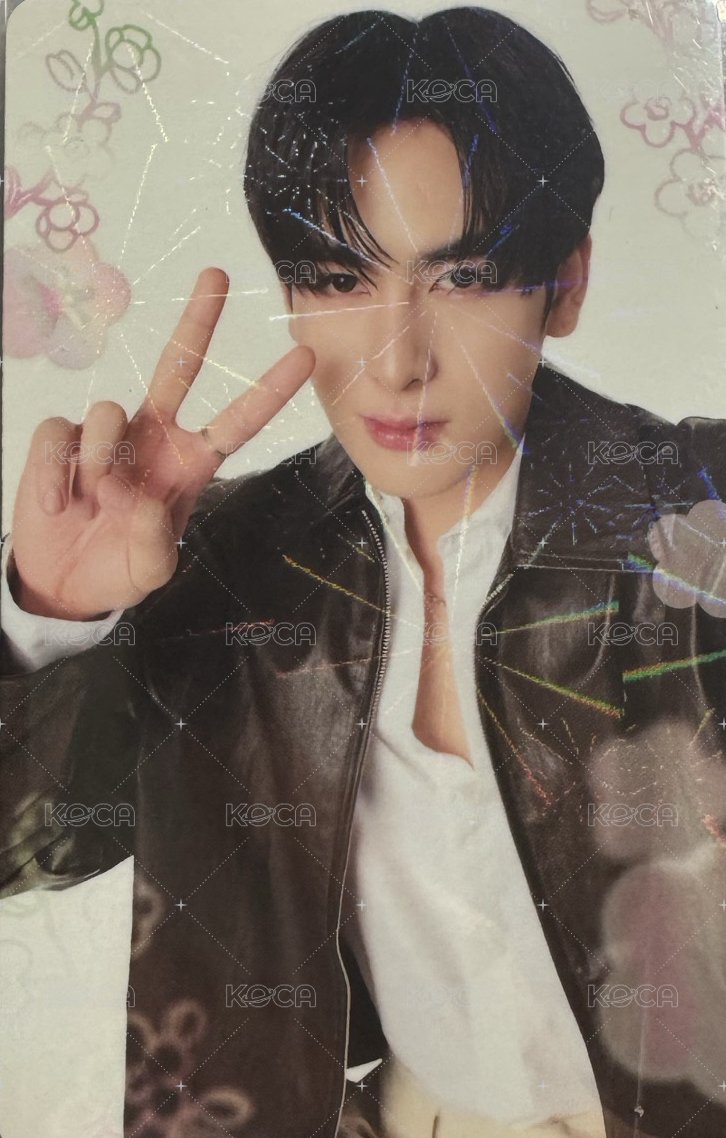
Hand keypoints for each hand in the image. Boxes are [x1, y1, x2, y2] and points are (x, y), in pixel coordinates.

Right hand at [10, 267, 314, 619]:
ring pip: (106, 411)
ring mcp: (107, 437)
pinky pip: (59, 433)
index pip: (236, 423)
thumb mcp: (150, 570)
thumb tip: (141, 498)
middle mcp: (153, 439)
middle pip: (178, 367)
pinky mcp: (61, 441)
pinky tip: (58, 502)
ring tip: (94, 501)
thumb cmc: (118, 569)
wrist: (62, 581)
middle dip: (197, 322)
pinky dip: (55, 472)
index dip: (268, 392)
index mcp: (189, 465)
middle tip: (218, 275)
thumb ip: (154, 542)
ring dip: (99, 461)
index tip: (304, 357)